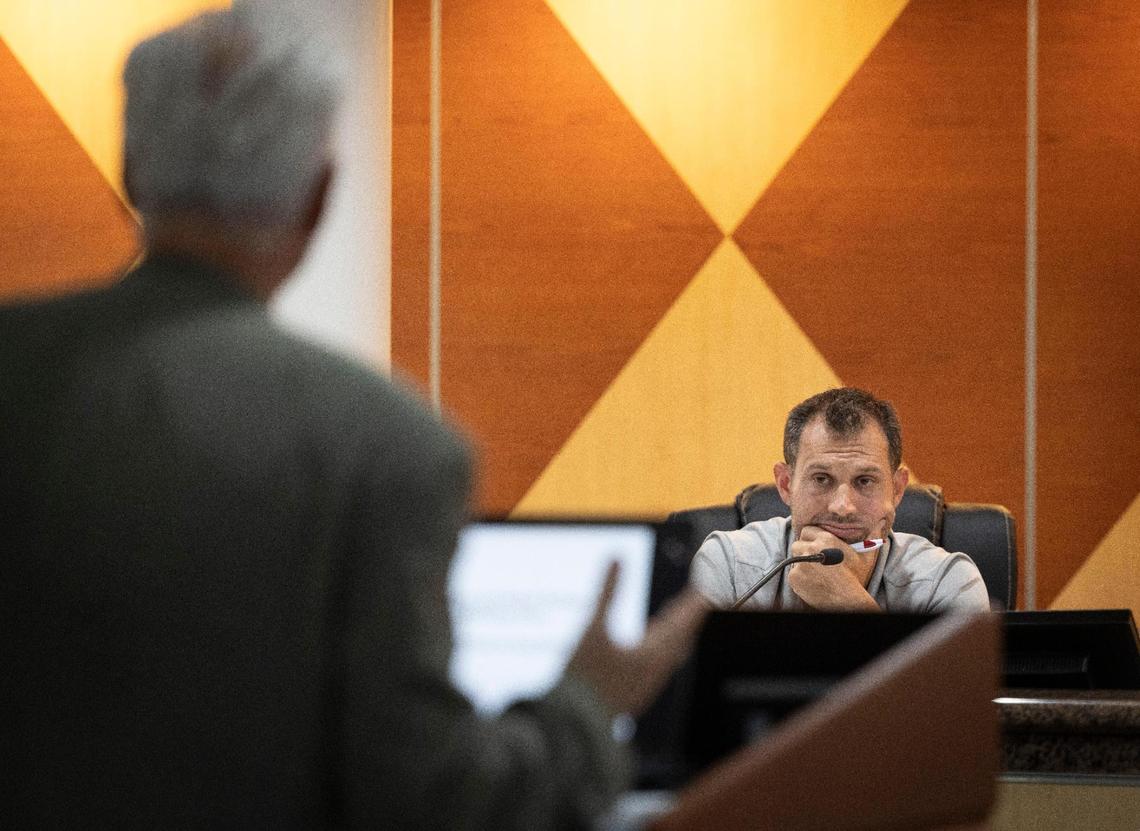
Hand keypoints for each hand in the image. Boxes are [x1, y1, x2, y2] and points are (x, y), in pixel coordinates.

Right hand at [565, 562, 709, 715]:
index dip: (694, 602)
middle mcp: (656, 671)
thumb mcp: (592, 627)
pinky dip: (663, 649)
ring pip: (671, 654)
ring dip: (676, 633)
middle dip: (688, 617)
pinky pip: (658, 667)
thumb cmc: (582, 677)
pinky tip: (650, 646)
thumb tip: (616, 557)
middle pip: (682, 638)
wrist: (572, 724)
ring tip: (674, 617)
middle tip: (695, 599)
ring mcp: (647, 686)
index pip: (682, 620)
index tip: (704, 588)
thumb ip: (606, 591)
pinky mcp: (635, 695)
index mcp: (652, 654)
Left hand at [787, 526, 878, 610]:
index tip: (817, 548)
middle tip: (815, 562)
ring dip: (801, 564)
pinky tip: (812, 582)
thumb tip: (881, 522)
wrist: (847, 601)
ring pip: (794, 559)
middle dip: (804, 551)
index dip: (811, 539)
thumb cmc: (856, 578)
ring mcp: (801, 563)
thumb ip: (871, 537)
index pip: (806, 530)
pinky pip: (792, 573)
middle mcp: (810, 548)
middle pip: (798, 544)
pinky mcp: (795, 577)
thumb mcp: (865, 556)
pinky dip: (799, 578)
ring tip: (816, 573)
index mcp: (825, 539)